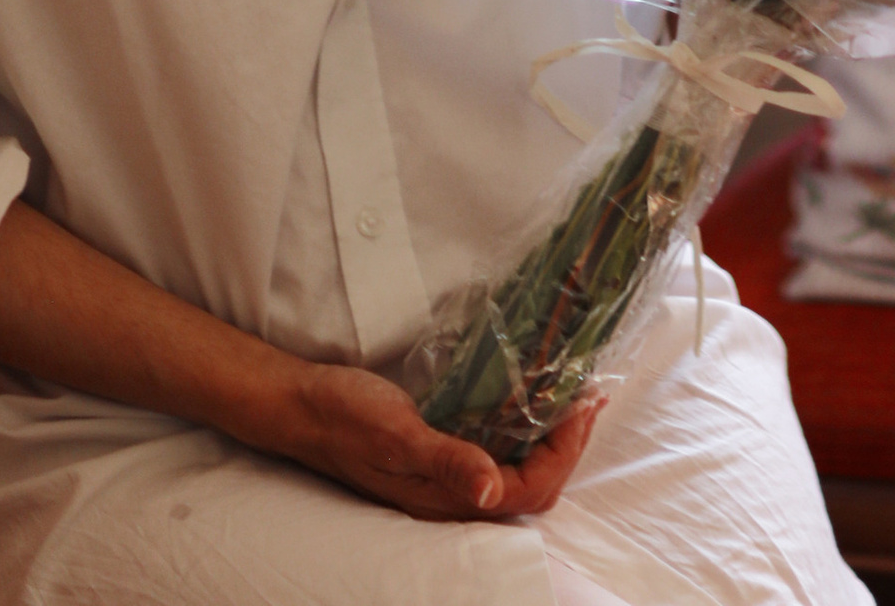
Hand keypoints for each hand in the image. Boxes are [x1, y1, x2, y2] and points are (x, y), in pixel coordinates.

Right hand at [265, 367, 599, 524]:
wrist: (306, 406)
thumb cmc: (348, 419)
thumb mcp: (397, 435)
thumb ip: (446, 462)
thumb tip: (491, 489)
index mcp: (445, 500)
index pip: (528, 492)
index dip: (565, 454)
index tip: (585, 405)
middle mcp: (453, 497)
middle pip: (532, 487)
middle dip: (568, 446)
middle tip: (589, 395)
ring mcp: (447, 477)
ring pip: (517, 470)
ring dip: (551, 437)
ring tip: (571, 392)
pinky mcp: (441, 453)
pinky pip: (496, 450)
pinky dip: (524, 427)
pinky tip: (530, 396)